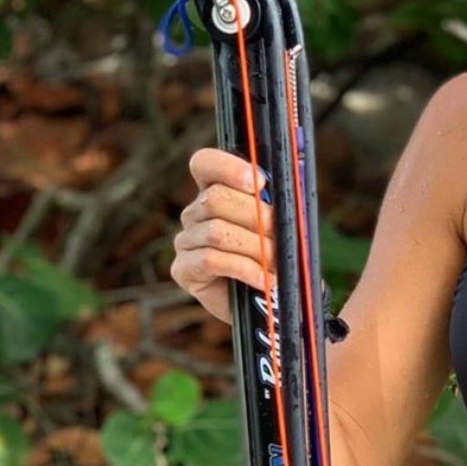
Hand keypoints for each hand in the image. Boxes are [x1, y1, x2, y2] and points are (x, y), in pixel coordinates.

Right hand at [169, 148, 277, 324]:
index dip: (227, 166)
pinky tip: (264, 280)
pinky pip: (211, 260)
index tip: (259, 181)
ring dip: (255, 247)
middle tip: (281, 235)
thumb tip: (283, 192)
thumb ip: (275, 205)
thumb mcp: (278, 226)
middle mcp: (195, 212)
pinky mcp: (183, 269)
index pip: (205, 164)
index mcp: (215, 190)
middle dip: (256, 216)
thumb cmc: (274, 256)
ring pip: (217, 231)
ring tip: (276, 263)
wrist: (267, 301)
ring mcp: (185, 240)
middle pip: (216, 198)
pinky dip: (245, 269)